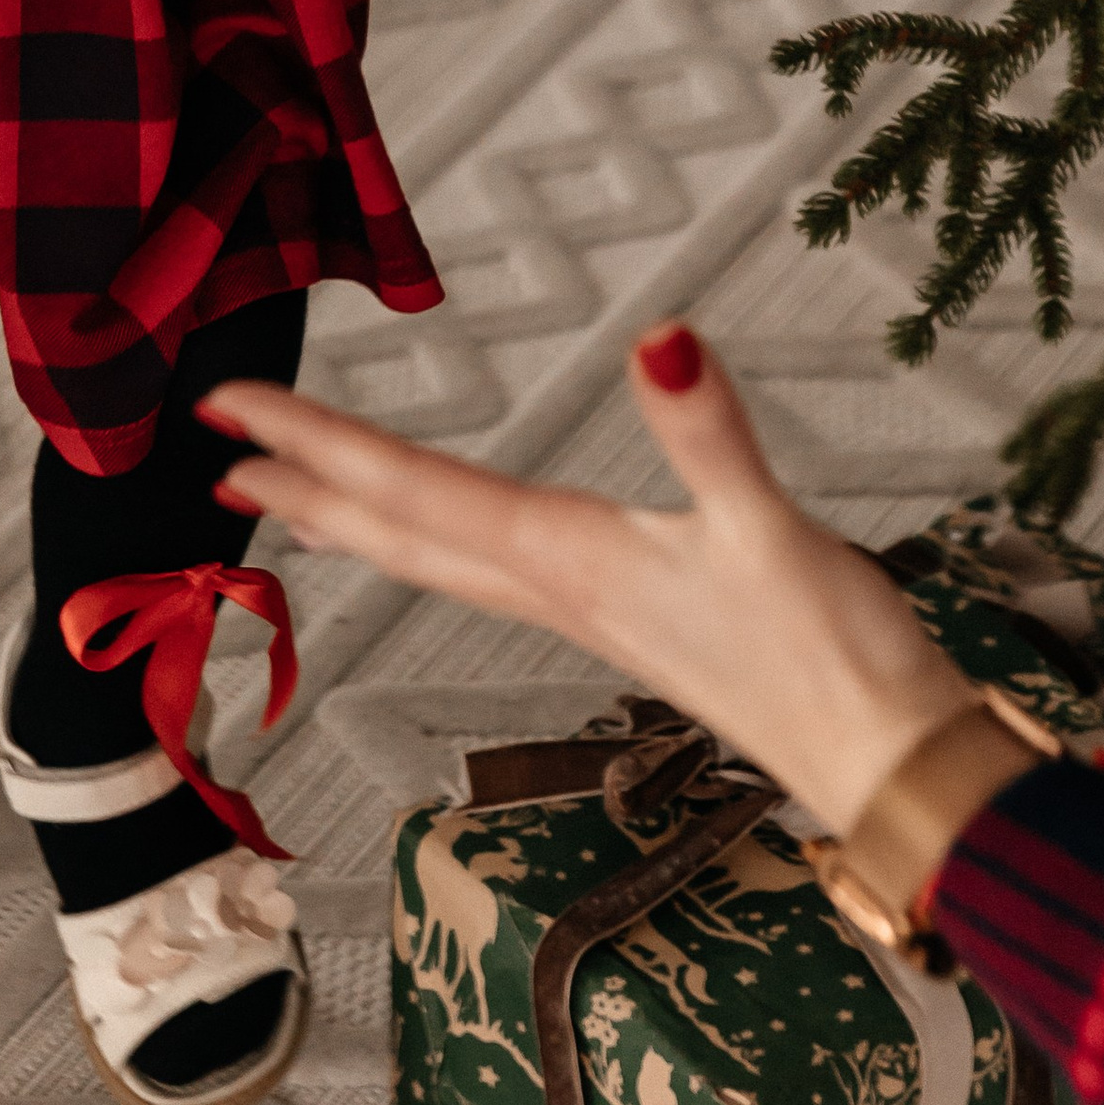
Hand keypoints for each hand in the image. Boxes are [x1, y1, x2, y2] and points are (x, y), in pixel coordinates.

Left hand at [200, 330, 973, 833]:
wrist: (889, 768)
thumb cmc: (834, 660)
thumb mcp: (771, 530)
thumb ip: (711, 432)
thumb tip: (660, 336)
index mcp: (568, 561)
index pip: (411, 491)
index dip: (317, 443)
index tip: (229, 410)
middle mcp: (557, 591)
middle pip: (399, 532)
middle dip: (303, 485)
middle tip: (214, 449)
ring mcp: (587, 613)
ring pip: (437, 559)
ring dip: (355, 520)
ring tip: (286, 498)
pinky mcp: (625, 623)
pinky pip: (490, 574)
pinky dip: (435, 545)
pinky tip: (448, 539)